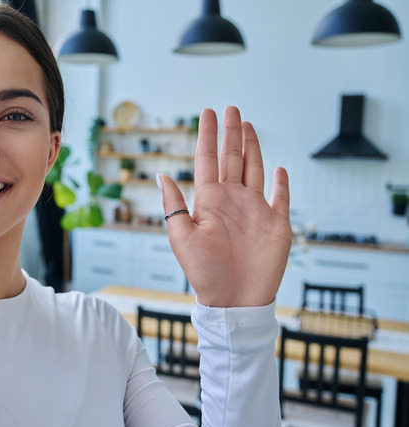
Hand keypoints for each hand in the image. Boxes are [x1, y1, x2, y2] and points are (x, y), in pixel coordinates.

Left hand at [157, 106, 290, 306]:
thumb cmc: (203, 273)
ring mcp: (255, 210)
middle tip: (231, 109)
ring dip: (252, 148)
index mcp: (209, 201)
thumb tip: (162, 175)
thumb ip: (174, 206)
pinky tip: (280, 168)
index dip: (207, 136)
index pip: (207, 159)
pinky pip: (281, 197)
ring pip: (255, 169)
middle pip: (232, 158)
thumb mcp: (181, 237)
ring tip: (248, 125)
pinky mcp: (276, 223)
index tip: (206, 113)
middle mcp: (232, 200)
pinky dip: (281, 183)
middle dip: (231, 133)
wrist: (233, 300)